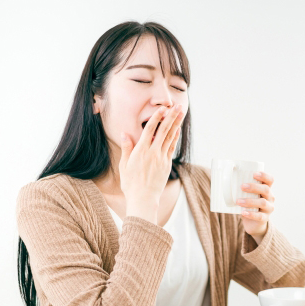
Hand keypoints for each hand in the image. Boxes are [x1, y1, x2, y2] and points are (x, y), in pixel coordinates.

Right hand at [119, 105, 183, 223]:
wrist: (143, 199)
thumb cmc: (131, 184)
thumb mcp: (124, 166)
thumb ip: (126, 148)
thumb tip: (125, 133)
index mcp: (140, 151)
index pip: (150, 130)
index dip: (157, 118)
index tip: (162, 109)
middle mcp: (153, 153)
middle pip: (163, 131)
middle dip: (171, 117)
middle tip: (177, 106)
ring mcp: (161, 159)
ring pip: (170, 137)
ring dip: (176, 124)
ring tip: (180, 113)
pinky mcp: (167, 165)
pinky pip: (171, 148)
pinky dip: (175, 138)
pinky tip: (177, 130)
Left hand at [237, 171, 274, 242]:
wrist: (253, 223)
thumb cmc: (248, 204)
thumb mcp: (247, 195)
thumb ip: (241, 188)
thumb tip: (224, 177)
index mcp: (267, 189)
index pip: (270, 180)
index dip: (264, 176)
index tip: (254, 174)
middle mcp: (270, 197)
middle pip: (266, 189)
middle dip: (254, 187)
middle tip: (242, 186)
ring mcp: (269, 208)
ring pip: (263, 203)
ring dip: (250, 201)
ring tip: (238, 201)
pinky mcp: (265, 218)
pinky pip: (260, 216)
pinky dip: (251, 214)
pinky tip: (243, 212)